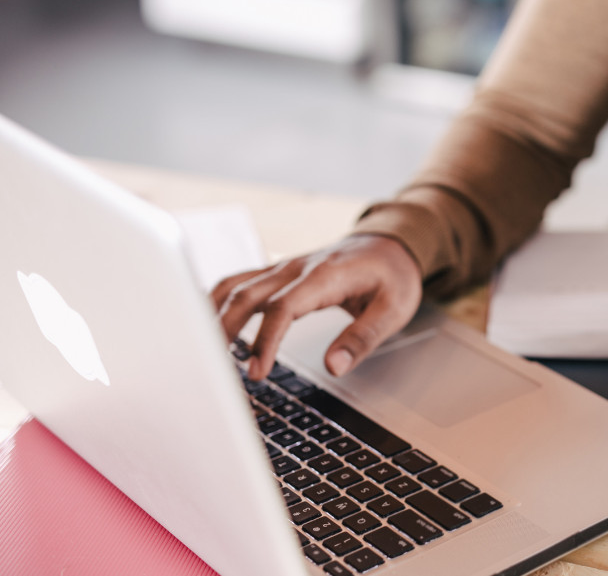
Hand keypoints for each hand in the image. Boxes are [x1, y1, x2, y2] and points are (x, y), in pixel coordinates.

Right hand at [211, 234, 421, 380]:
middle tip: (218, 372)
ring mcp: (283, 267)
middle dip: (226, 331)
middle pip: (246, 294)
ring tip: (203, 353)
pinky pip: (239, 282)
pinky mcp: (277, 272)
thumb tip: (334, 366)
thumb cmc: (393, 276)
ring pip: (235, 285)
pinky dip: (217, 301)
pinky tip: (206, 323)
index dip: (265, 341)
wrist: (390, 244)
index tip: (257, 373)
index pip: (283, 308)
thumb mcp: (394, 309)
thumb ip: (363, 338)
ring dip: (214, 315)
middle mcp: (296, 267)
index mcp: (325, 275)